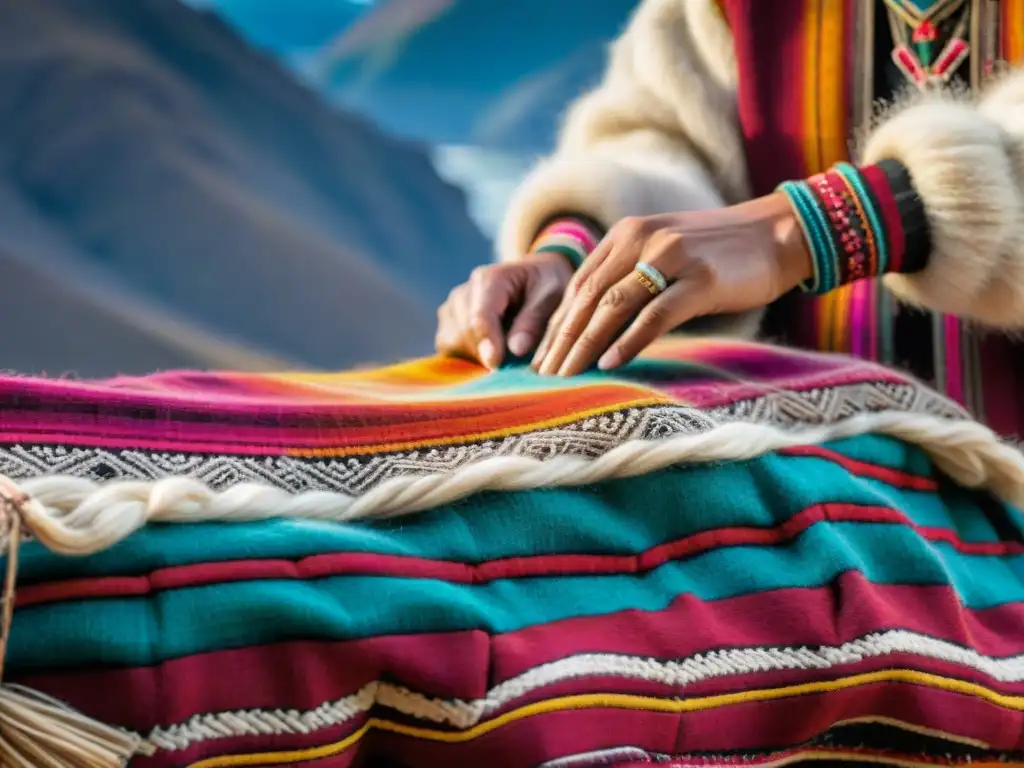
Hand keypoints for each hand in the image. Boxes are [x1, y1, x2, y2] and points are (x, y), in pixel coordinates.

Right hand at [435, 251, 573, 368]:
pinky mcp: (449, 325)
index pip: (480, 317)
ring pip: (453, 343)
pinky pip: (450, 349)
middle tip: (515, 363)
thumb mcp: (552, 296)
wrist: (536, 280)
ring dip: (477, 356)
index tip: (497, 365)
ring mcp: (452, 309)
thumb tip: (516, 349)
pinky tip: (492, 354)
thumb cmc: (548, 286)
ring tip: (507, 353)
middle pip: (464, 333)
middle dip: (486, 353)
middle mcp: (464, 292)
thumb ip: (534, 320)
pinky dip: (469, 358)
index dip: (488, 344)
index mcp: (490, 279)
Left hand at [532, 192, 812, 375]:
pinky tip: (610, 363)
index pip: (579, 283)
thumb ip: (630, 276)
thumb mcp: (664, 253)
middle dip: (562, 338)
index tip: (540, 355)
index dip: (556, 322)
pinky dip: (629, 341)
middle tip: (544, 374)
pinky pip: (654, 315)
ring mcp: (671, 258)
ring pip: (614, 306)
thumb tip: (595, 322)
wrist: (778, 233)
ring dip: (585, 344)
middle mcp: (642, 240)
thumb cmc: (718, 253)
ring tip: (566, 375)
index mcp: (627, 234)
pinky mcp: (700, 280)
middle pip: (589, 296)